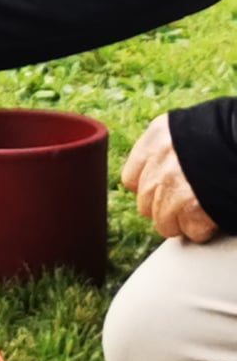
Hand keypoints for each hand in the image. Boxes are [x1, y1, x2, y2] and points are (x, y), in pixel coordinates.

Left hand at [121, 115, 219, 242]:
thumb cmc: (229, 132)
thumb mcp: (190, 129)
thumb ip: (171, 150)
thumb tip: (162, 176)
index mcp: (156, 138)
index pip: (132, 178)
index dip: (149, 190)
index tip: (163, 193)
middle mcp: (159, 162)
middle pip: (146, 204)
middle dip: (165, 209)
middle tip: (186, 207)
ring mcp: (174, 185)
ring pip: (164, 223)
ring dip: (183, 223)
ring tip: (201, 215)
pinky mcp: (194, 206)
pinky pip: (191, 231)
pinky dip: (203, 230)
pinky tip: (213, 219)